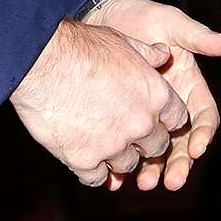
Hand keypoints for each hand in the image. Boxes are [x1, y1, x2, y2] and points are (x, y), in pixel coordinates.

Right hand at [10, 20, 189, 188]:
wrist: (42, 62)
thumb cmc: (81, 47)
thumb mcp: (123, 42)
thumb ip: (148, 54)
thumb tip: (163, 54)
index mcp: (156, 96)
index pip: (177, 119)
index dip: (166, 121)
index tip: (156, 120)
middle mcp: (141, 124)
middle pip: (157, 147)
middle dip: (146, 143)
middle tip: (127, 135)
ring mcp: (114, 145)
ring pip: (127, 164)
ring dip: (118, 157)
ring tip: (102, 145)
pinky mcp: (85, 160)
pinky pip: (97, 178)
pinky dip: (92, 171)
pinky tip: (84, 159)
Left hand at [84, 0, 220, 190]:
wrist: (101, 15)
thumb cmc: (140, 16)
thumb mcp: (171, 24)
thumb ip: (200, 38)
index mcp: (190, 87)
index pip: (204, 117)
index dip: (203, 134)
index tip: (196, 148)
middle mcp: (172, 106)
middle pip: (183, 142)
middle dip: (180, 163)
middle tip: (172, 181)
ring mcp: (148, 115)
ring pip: (157, 150)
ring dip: (155, 169)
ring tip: (145, 183)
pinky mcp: (124, 119)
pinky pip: (129, 147)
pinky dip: (126, 164)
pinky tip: (117, 179)